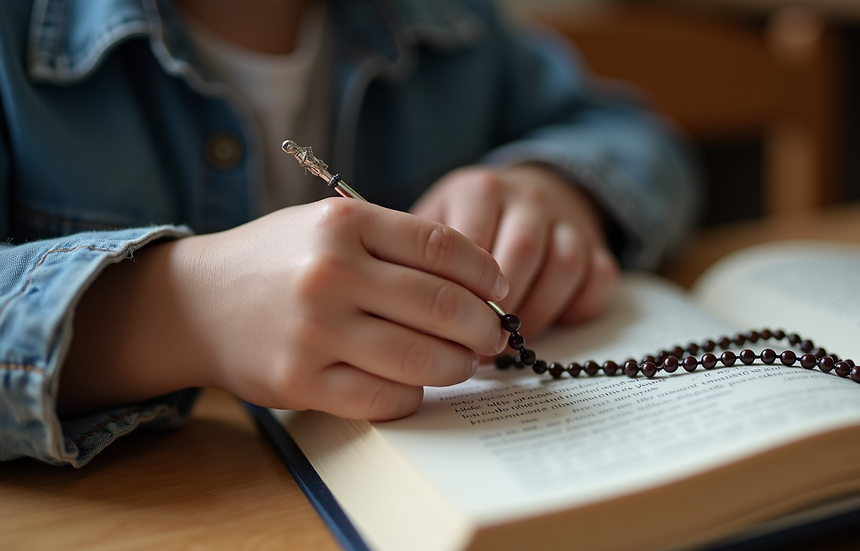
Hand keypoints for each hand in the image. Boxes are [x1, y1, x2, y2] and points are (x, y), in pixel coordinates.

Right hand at [61, 200, 507, 419]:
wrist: (197, 302)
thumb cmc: (278, 261)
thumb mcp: (329, 226)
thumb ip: (395, 243)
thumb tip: (478, 283)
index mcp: (343, 223)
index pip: (442, 246)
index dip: (485, 272)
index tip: (500, 289)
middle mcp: (330, 272)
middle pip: (442, 305)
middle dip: (484, 328)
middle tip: (494, 337)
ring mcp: (314, 330)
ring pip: (421, 357)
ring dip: (458, 366)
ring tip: (464, 363)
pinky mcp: (300, 381)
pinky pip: (384, 397)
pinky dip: (414, 395)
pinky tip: (417, 386)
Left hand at [412, 164, 618, 338]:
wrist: (528, 193)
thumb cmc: (468, 222)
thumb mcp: (434, 221)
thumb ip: (416, 255)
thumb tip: (393, 306)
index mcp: (480, 189)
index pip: (473, 243)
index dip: (462, 292)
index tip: (449, 327)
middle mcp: (529, 198)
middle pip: (522, 253)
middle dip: (501, 308)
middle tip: (481, 344)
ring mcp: (568, 220)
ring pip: (564, 267)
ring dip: (538, 312)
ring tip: (512, 341)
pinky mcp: (597, 245)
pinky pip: (600, 278)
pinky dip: (579, 307)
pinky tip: (552, 322)